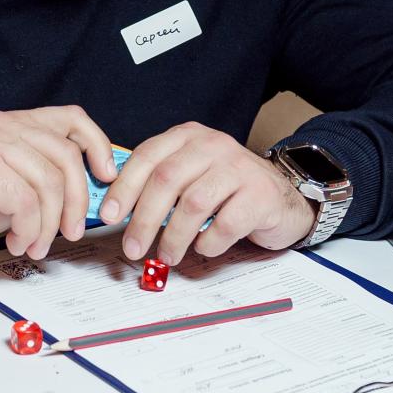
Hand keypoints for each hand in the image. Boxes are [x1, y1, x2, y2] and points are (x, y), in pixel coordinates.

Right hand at [0, 106, 118, 258]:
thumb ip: (46, 180)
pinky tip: (16, 240)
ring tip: (34, 244)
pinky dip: (28, 228)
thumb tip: (90, 198)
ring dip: (48, 224)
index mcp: (14, 124)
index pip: (71, 118)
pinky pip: (25, 201)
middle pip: (67, 157)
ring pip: (48, 183)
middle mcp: (3, 126)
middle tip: (69, 232)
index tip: (106, 176)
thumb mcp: (13, 185)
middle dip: (76, 202)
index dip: (98, 144)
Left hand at [98, 123, 313, 264]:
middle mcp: (213, 145)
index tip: (109, 215)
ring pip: (194, 203)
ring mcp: (239, 168)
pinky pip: (225, 224)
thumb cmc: (228, 190)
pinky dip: (209, 242)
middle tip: (132, 248)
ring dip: (174, 236)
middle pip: (166, 180)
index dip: (124, 187)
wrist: (283, 197)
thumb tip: (117, 211)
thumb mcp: (191, 175)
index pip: (147, 156)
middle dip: (143, 218)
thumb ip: (159, 185)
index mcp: (188, 137)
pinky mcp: (260, 195)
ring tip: (167, 256)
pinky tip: (205, 247)